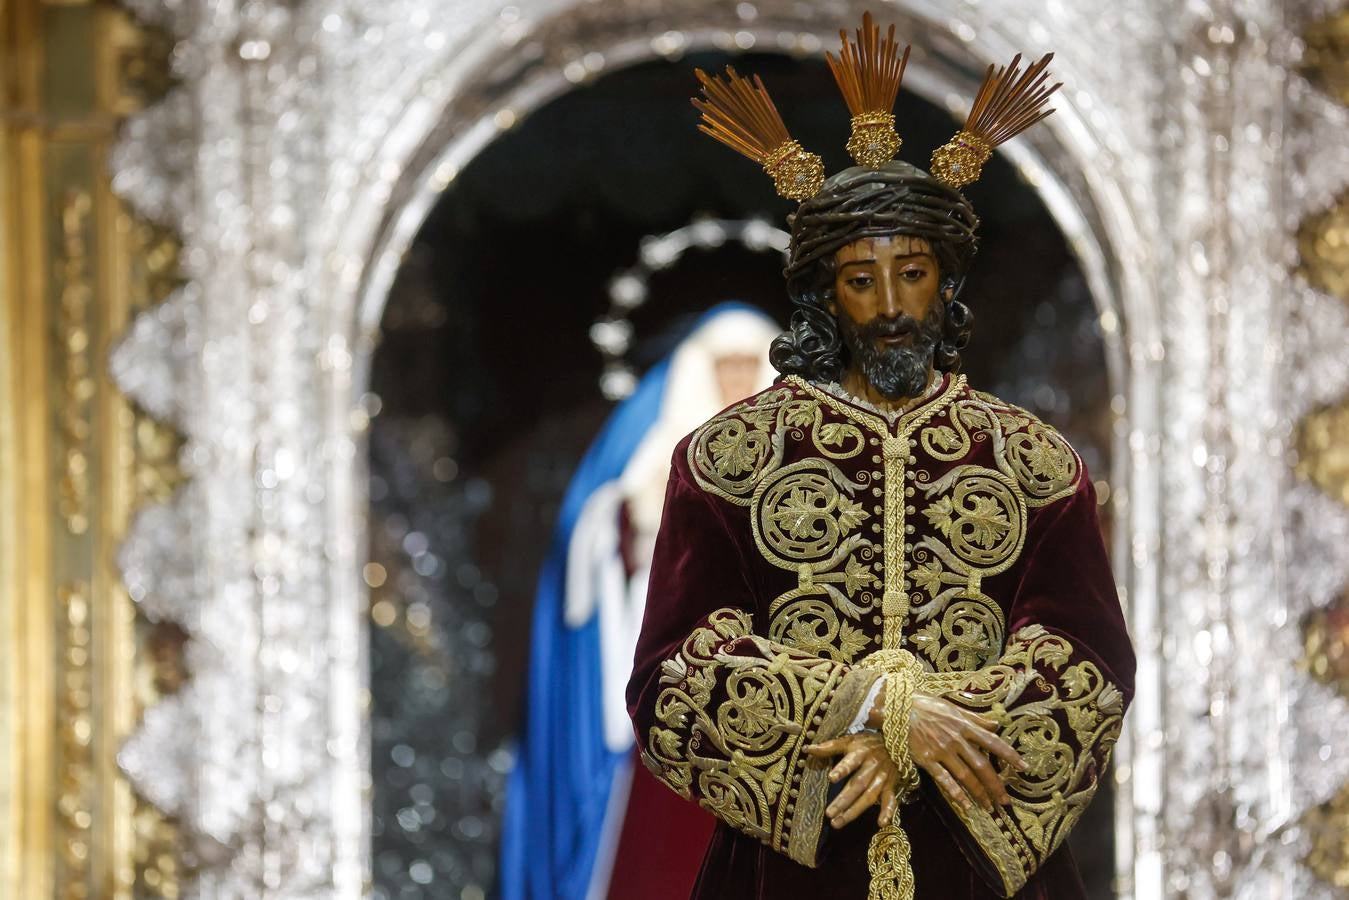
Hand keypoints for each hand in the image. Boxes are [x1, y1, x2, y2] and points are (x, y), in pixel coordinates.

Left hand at [803, 732, 900, 829]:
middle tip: (829, 813)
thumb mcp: (849, 741)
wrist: (897, 745)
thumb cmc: (868, 744)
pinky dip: (888, 812)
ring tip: (838, 823)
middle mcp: (872, 767)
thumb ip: (830, 746)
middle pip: (857, 785)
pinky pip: (890, 801)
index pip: (851, 762)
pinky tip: (881, 823)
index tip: (831, 778)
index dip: (842, 769)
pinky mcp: (890, 787)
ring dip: (854, 811)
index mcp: (861, 753)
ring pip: (868, 797)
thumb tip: (808, 749)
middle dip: (843, 800)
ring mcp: (882, 779)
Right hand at [905, 692, 1025, 813]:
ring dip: (979, 793)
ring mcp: (941, 750)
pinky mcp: (926, 759)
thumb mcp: (952, 707)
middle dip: (996, 785)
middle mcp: (955, 739)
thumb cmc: (923, 705)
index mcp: (963, 725)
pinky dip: (956, 793)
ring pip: (966, 776)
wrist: (895, 707)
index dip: (1009, 755)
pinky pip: (944, 779)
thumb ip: (974, 718)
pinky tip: (966, 805)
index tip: (1024, 767)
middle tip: (1006, 801)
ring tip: (989, 807)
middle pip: (981, 765)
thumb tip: (996, 724)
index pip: (992, 742)